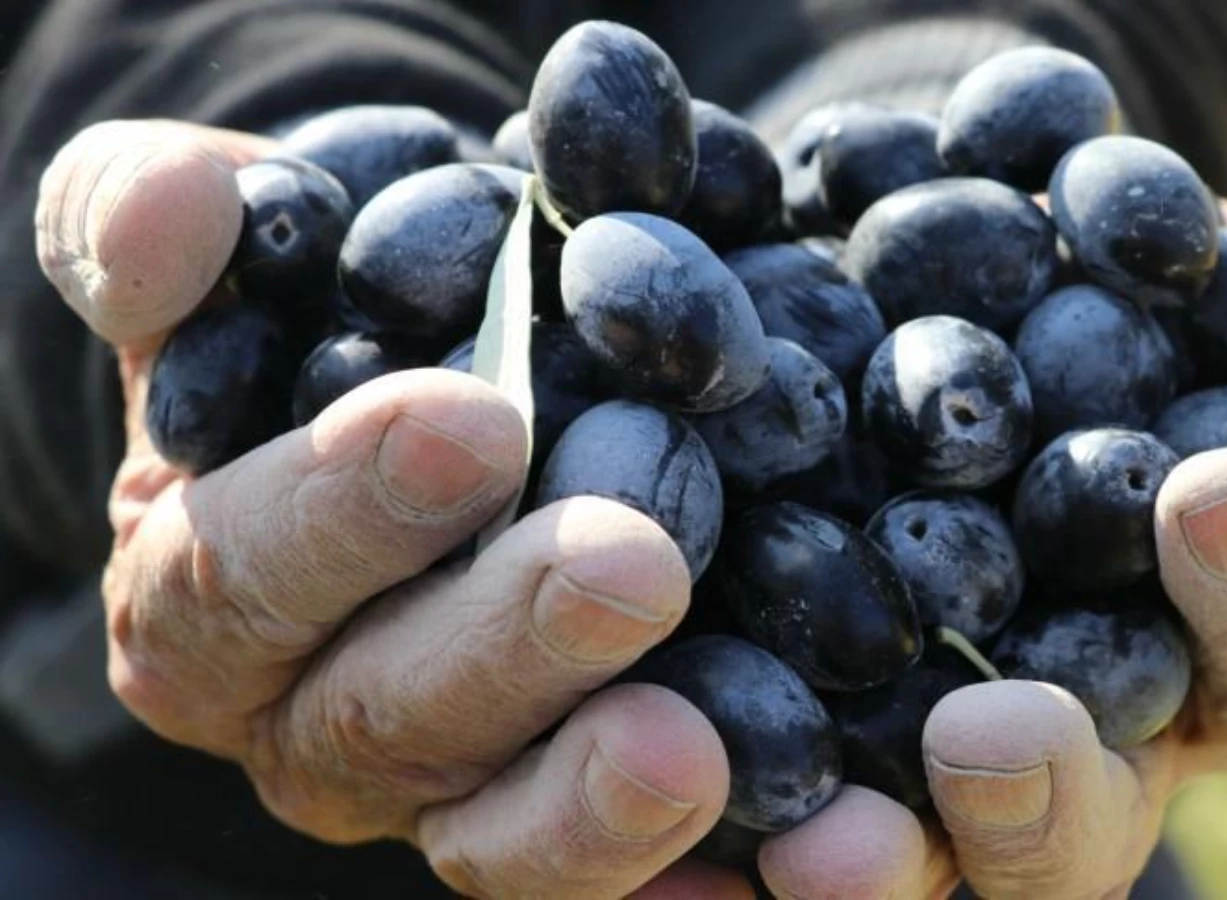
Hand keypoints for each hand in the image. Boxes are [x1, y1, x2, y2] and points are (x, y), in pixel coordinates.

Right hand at [36, 120, 734, 897]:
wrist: (470, 374)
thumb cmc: (343, 309)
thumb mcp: (243, 247)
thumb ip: (161, 222)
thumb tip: (178, 207)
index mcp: (211, 591)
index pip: (241, 574)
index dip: (342, 509)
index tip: (472, 422)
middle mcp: (317, 717)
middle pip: (381, 722)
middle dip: (504, 646)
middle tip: (628, 566)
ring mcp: (451, 788)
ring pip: (495, 837)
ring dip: (588, 802)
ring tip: (687, 750)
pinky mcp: (570, 819)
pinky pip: (612, 875)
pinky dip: (688, 878)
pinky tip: (791, 858)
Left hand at [644, 203, 1226, 899]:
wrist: (950, 233)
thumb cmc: (1134, 271)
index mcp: (1208, 640)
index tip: (1219, 484)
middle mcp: (1072, 727)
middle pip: (1084, 832)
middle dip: (1048, 799)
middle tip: (990, 732)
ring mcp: (918, 739)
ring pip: (920, 860)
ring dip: (884, 863)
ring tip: (824, 844)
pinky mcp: (778, 708)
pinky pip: (751, 789)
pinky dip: (720, 808)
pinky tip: (657, 762)